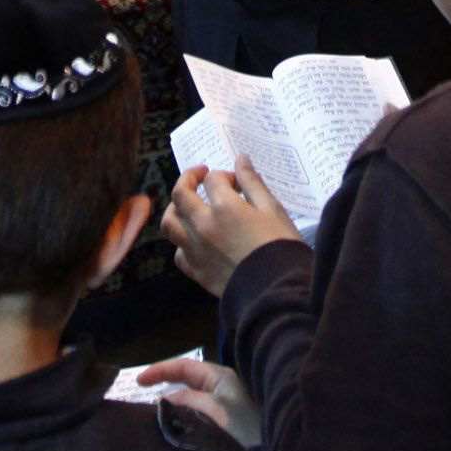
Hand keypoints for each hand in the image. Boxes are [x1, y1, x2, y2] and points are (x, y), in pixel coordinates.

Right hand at [136, 355, 260, 448]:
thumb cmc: (244, 427)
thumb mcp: (214, 410)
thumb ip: (187, 401)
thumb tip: (165, 400)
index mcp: (220, 377)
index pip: (184, 366)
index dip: (160, 370)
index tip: (138, 381)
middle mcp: (221, 387)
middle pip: (187, 379)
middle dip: (164, 384)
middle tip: (141, 393)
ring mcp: (224, 405)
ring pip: (191, 397)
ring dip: (173, 403)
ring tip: (153, 413)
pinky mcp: (224, 424)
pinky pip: (197, 413)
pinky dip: (182, 416)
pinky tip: (173, 425)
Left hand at [162, 159, 302, 295]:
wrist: (277, 291)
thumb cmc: (280, 247)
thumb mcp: (272, 209)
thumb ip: (253, 182)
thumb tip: (241, 159)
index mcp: (224, 207)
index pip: (213, 179)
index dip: (224, 175)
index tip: (236, 181)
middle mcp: (203, 225)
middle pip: (180, 193)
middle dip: (189, 178)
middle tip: (202, 175)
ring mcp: (195, 249)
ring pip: (170, 222)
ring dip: (176, 208)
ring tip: (188, 204)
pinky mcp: (196, 271)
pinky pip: (178, 252)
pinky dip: (182, 242)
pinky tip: (194, 239)